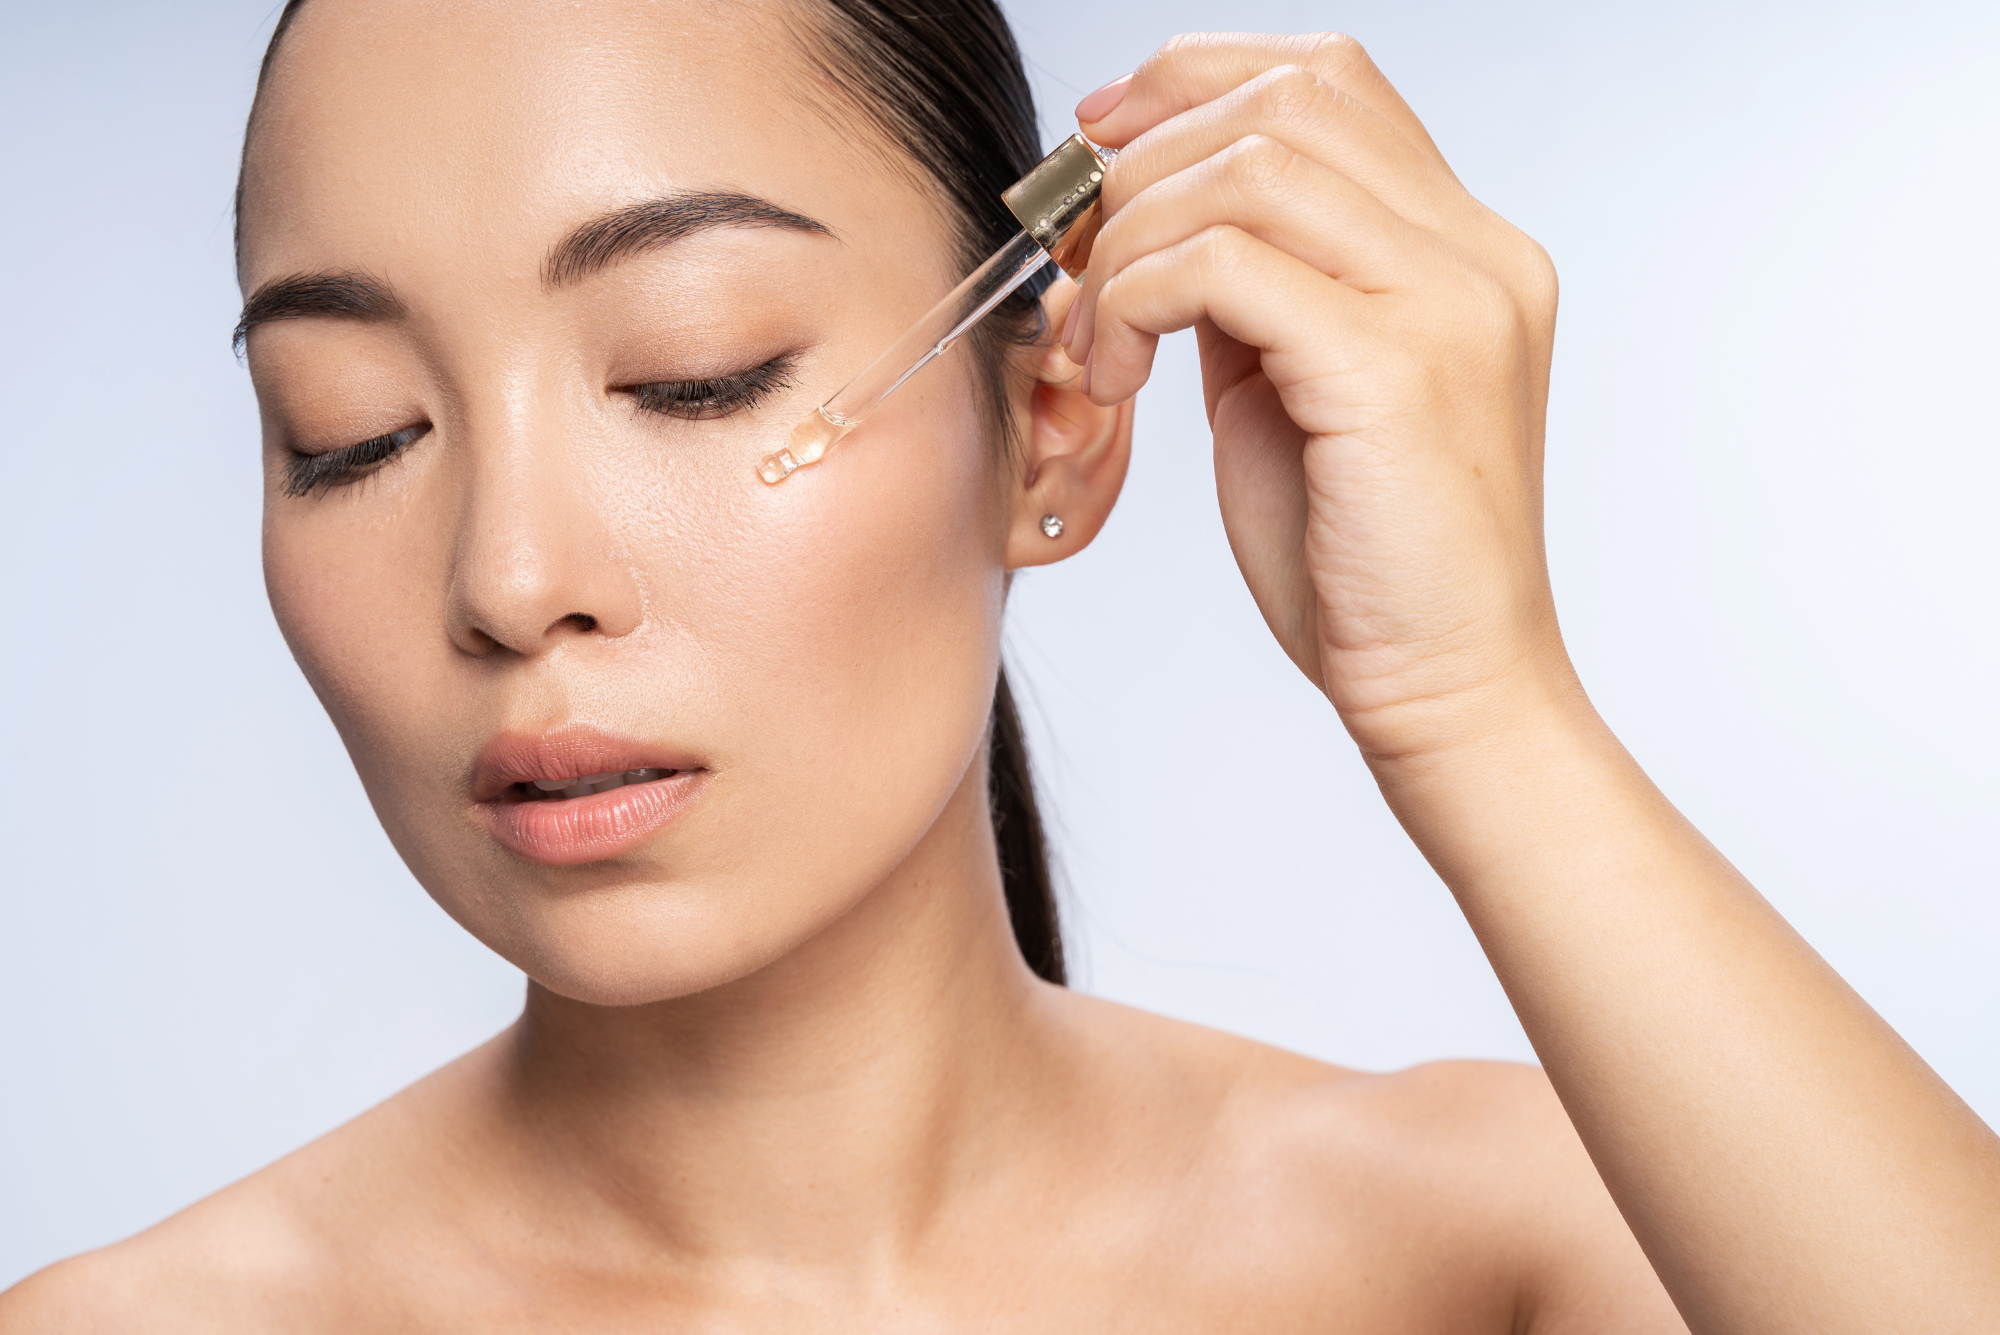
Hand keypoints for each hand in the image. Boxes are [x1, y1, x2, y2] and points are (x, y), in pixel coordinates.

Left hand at [1068, 33, 1569, 763]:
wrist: (1450, 690)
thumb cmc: (1365, 563)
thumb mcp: (1296, 393)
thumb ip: (1254, 292)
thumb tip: (1148, 219)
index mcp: (1465, 248)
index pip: (1329, 78)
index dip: (1191, 78)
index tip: (1095, 139)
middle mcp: (1476, 254)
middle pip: (1285, 95)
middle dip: (1141, 154)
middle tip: (1068, 247)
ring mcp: (1448, 303)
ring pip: (1247, 165)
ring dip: (1129, 238)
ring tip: (1094, 336)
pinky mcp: (1394, 368)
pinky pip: (1225, 264)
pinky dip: (1136, 301)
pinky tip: (1117, 374)